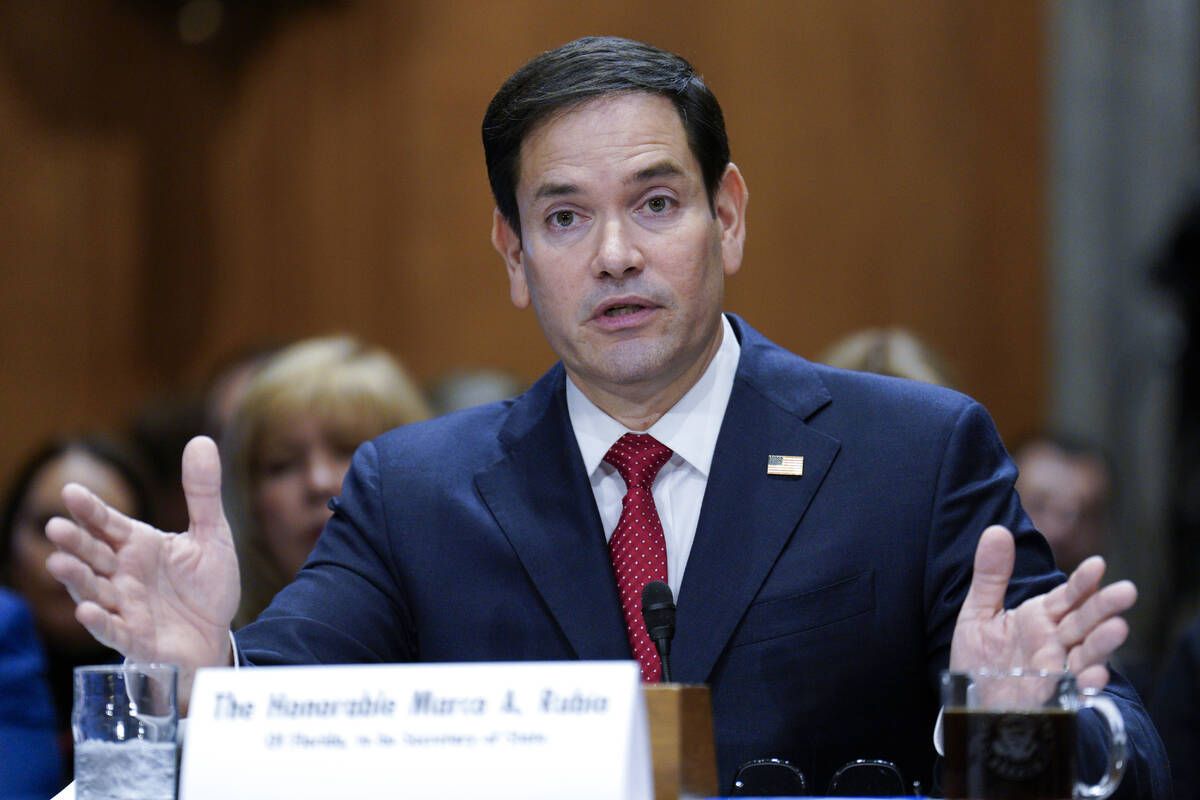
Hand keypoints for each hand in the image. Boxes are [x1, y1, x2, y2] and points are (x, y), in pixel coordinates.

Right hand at [45, 436, 240, 705]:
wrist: (217, 635)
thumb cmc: (207, 585)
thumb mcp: (212, 534)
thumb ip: (202, 493)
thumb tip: (202, 440)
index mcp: (139, 545)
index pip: (109, 524)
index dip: (91, 510)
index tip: (70, 492)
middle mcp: (125, 574)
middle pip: (94, 555)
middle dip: (75, 542)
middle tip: (54, 527)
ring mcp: (126, 606)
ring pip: (94, 590)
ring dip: (76, 579)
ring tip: (58, 563)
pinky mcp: (135, 638)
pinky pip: (114, 630)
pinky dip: (100, 621)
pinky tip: (87, 610)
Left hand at [949, 525, 1134, 689]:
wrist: (966, 703)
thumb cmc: (978, 660)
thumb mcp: (978, 613)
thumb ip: (990, 575)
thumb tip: (996, 529)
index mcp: (1040, 618)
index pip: (1068, 596)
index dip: (1083, 582)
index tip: (1097, 565)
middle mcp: (1054, 642)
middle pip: (1085, 622)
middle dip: (1104, 607)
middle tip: (1126, 591)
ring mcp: (1055, 670)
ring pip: (1086, 654)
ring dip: (1103, 643)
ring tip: (1118, 628)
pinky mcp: (1050, 698)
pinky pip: (1072, 690)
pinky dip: (1085, 684)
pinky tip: (1093, 675)